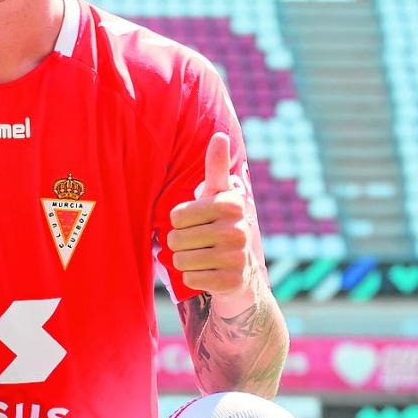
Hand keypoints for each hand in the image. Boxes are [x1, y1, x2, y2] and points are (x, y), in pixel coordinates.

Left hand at [166, 131, 255, 303]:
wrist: (241, 274)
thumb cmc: (220, 226)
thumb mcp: (218, 196)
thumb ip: (215, 167)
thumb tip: (219, 135)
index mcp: (230, 204)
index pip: (176, 215)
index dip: (179, 221)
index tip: (197, 222)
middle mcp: (238, 230)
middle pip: (176, 239)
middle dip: (180, 243)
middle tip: (198, 243)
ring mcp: (237, 257)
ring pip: (181, 260)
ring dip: (185, 261)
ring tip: (202, 257)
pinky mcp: (232, 282)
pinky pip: (191, 279)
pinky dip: (194, 278)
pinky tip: (208, 273)